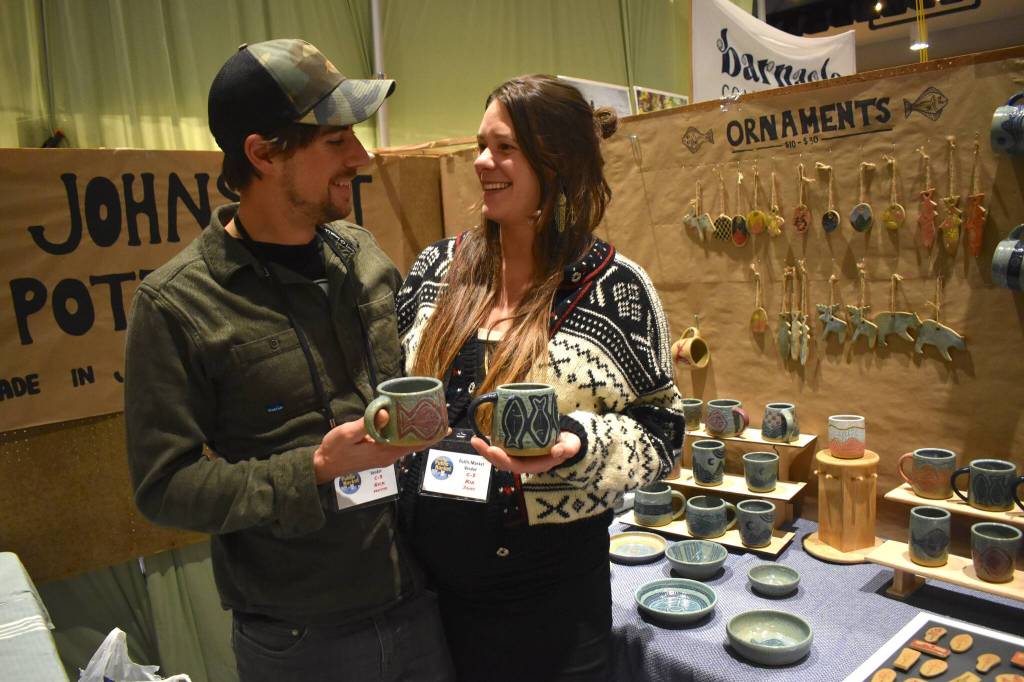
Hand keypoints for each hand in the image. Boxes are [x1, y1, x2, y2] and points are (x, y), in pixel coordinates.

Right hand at [312, 409, 444, 483]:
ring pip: (407, 444)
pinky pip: (398, 443)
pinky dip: (407, 434)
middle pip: (414, 444)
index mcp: (384, 451)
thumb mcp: (347, 434)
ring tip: (430, 418)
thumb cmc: (334, 450)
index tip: (445, 428)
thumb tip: (386, 412)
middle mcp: (388, 456)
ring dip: (419, 433)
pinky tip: (408, 424)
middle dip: (428, 433)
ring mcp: (384, 456)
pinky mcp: (379, 453)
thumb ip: (367, 424)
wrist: (323, 465)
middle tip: (442, 418)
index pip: (413, 444)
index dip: (430, 436)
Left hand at [470, 431, 580, 474]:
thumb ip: (567, 449)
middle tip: (477, 441)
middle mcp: (524, 461)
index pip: (515, 466)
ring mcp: (518, 454)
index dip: (502, 459)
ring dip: (485, 448)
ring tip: (475, 438)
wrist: (566, 439)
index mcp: (534, 465)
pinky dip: (491, 440)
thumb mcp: (571, 446)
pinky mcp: (516, 444)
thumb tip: (556, 451)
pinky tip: (482, 432)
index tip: (492, 450)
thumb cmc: (567, 444)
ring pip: (499, 454)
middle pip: (502, 462)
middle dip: (487, 453)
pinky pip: (501, 444)